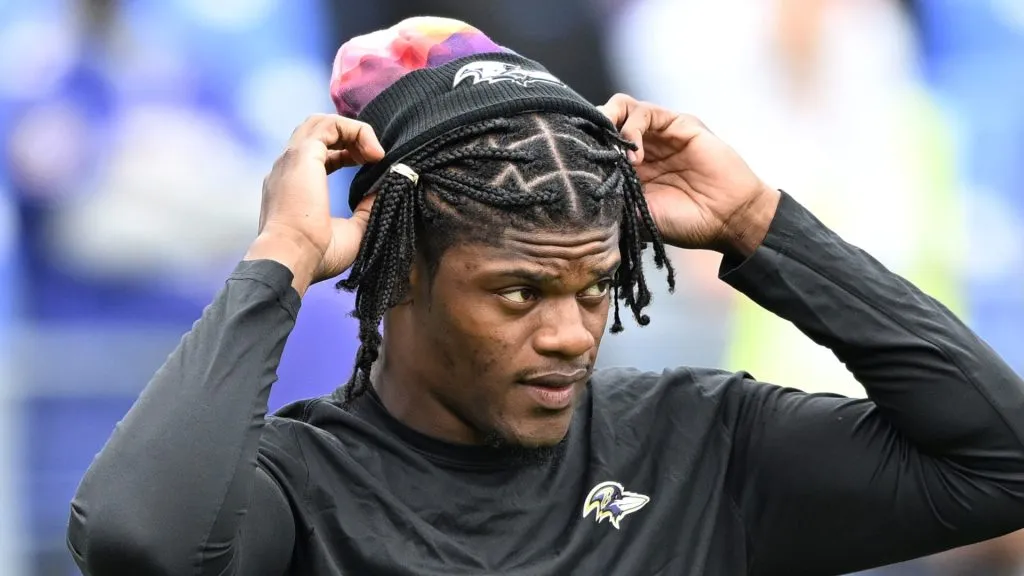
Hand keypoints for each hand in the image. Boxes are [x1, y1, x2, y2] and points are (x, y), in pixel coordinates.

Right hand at [245, 114, 384, 294]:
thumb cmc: (316, 255)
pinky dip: (356, 131)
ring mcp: (291, 159)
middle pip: (317, 131)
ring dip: (353, 131)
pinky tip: (373, 154)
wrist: (291, 258)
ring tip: (375, 153)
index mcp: (292, 186)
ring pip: (322, 122)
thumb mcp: (351, 232)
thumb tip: (383, 192)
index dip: (346, 153)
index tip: (369, 165)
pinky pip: (330, 125)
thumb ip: (365, 210)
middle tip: (373, 157)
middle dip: (349, 137)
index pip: (317, 154)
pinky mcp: (302, 154)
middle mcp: (287, 168)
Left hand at [597, 94, 779, 255]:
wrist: (728, 220)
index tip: (571, 161)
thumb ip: (614, 201)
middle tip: (583, 148)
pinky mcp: (678, 124)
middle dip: (590, 129)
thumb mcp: (639, 217)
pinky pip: (645, 112)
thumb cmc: (686, 223)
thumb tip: (581, 193)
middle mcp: (641, 147)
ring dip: (608, 124)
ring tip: (610, 152)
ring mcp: (659, 134)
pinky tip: (634, 157)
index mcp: (629, 169)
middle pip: (604, 121)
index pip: (596, 145)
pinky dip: (631, 129)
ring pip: (621, 108)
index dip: (582, 147)